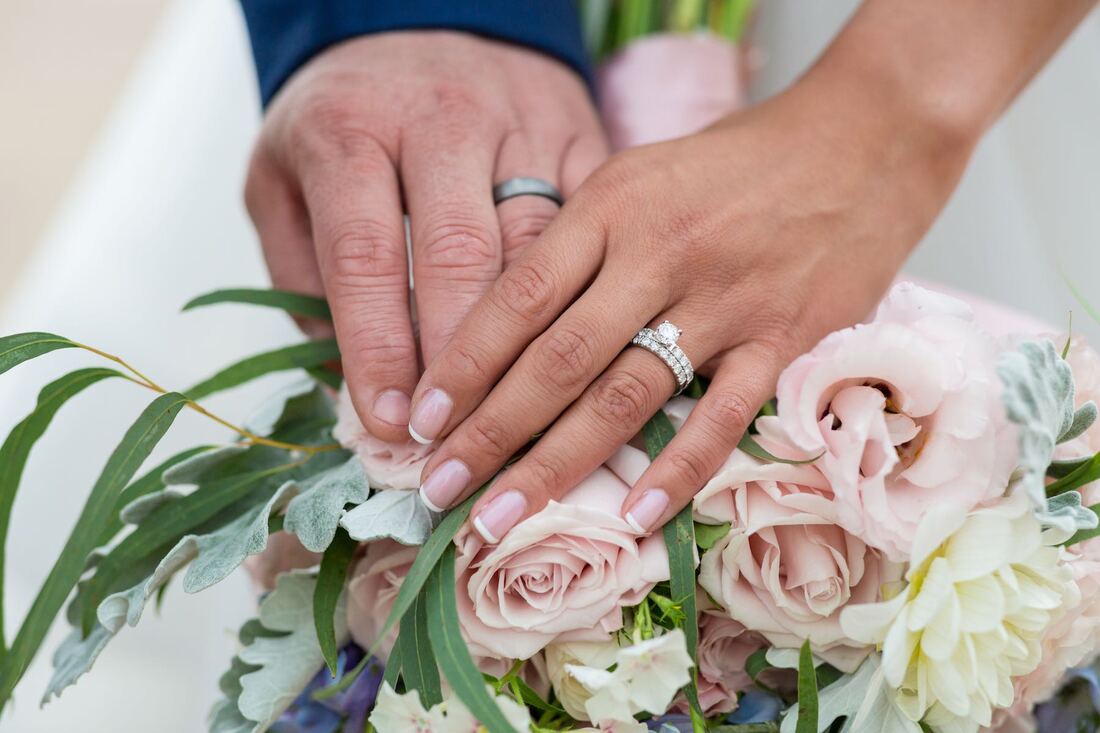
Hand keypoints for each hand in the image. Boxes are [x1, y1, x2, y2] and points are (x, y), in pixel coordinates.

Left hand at [244, 32, 605, 440]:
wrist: (430, 22)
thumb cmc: (347, 114)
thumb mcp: (281, 175)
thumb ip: (299, 271)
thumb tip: (341, 376)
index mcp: (352, 130)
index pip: (365, 255)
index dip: (378, 348)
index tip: (388, 422)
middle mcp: (444, 122)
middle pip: (462, 256)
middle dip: (461, 362)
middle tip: (458, 437)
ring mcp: (524, 127)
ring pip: (539, 252)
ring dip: (529, 346)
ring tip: (518, 417)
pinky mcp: (580, 140)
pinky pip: (593, 231)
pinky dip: (586, 300)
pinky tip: (576, 357)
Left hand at [408, 56, 979, 540]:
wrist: (861, 142)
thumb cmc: (735, 165)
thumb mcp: (639, 177)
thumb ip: (579, 244)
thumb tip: (505, 325)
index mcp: (612, 207)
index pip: (518, 297)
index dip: (462, 365)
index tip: (419, 421)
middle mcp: (659, 253)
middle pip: (556, 359)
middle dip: (488, 433)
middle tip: (437, 490)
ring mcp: (724, 301)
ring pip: (625, 397)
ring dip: (555, 466)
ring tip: (499, 518)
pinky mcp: (784, 340)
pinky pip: (722, 417)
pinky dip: (677, 471)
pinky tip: (632, 517)